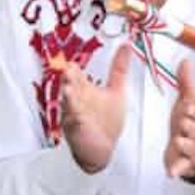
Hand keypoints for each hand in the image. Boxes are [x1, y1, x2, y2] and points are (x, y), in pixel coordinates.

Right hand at [61, 44, 130, 173]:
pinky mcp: (77, 130)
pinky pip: (74, 123)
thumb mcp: (116, 90)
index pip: (75, 74)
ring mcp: (75, 115)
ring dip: (68, 98)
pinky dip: (74, 119)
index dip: (72, 68)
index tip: (72, 62)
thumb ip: (119, 68)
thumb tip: (126, 45)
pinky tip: (75, 116)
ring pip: (69, 104)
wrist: (102, 149)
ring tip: (68, 90)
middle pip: (69, 86)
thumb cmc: (106, 119)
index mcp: (83, 89)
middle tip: (68, 71)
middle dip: (68, 80)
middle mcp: (76, 100)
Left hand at [165, 59, 194, 180]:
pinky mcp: (184, 164)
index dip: (194, 110)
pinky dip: (178, 169)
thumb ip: (186, 83)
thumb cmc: (191, 125)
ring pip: (192, 148)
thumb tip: (185, 61)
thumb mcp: (188, 103)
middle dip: (191, 126)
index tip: (188, 105)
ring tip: (179, 140)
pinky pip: (182, 167)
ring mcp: (192, 151)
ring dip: (186, 144)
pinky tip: (171, 171)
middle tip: (183, 121)